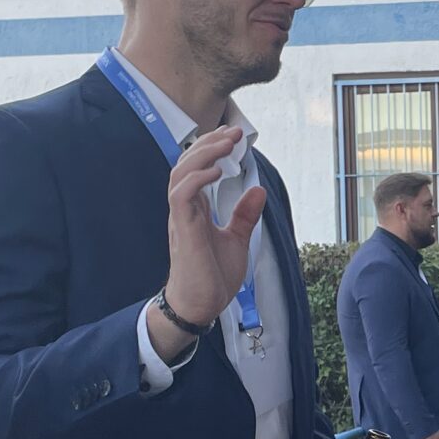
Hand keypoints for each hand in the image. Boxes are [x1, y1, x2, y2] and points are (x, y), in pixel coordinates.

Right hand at [163, 125, 265, 330]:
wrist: (201, 306)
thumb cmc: (212, 277)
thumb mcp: (236, 240)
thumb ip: (244, 215)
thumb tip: (258, 191)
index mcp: (196, 209)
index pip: (197, 168)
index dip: (212, 149)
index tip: (233, 136)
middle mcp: (185, 209)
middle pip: (186, 163)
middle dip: (209, 143)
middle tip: (234, 132)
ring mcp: (181, 217)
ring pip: (180, 173)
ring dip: (203, 154)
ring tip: (226, 143)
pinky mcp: (182, 228)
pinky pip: (181, 194)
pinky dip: (198, 178)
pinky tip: (217, 171)